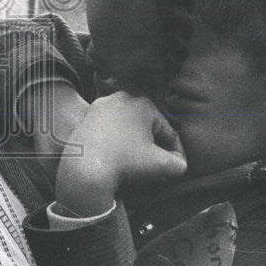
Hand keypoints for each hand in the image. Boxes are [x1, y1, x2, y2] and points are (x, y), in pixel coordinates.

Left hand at [55, 92, 186, 216]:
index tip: (176, 167)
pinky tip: (118, 156)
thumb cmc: (124, 162)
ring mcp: (102, 105)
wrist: (85, 167)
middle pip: (147, 126)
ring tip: (138, 163)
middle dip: (154, 146)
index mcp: (144, 103)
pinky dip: (116, 140)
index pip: (167, 130)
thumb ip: (179, 163)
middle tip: (157, 167)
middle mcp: (122, 97)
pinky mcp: (87, 115)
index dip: (176, 151)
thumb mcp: (161, 165)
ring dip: (135, 142)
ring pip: (127, 126)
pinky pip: (109, 128)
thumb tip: (180, 163)